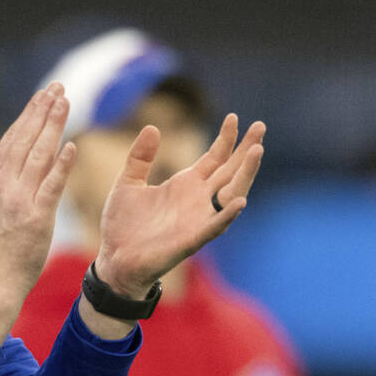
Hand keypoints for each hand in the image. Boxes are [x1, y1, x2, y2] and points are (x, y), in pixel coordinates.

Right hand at [0, 83, 76, 341]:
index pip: (12, 137)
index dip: (29, 113)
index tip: (43, 93)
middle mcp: (3, 185)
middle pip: (26, 140)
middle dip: (43, 110)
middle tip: (59, 87)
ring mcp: (20, 200)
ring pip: (39, 156)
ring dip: (53, 127)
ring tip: (66, 103)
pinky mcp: (37, 218)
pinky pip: (51, 187)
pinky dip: (61, 166)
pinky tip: (71, 146)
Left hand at [94, 114, 264, 297]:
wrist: (114, 259)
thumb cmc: (123, 225)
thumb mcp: (127, 183)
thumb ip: (140, 157)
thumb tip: (153, 127)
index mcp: (184, 185)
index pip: (214, 158)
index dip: (225, 139)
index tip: (234, 117)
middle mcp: (197, 200)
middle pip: (230, 170)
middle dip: (246, 150)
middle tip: (261, 125)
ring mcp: (198, 219)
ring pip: (231, 194)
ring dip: (245, 174)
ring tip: (257, 151)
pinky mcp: (191, 239)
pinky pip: (215, 227)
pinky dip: (228, 215)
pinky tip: (241, 201)